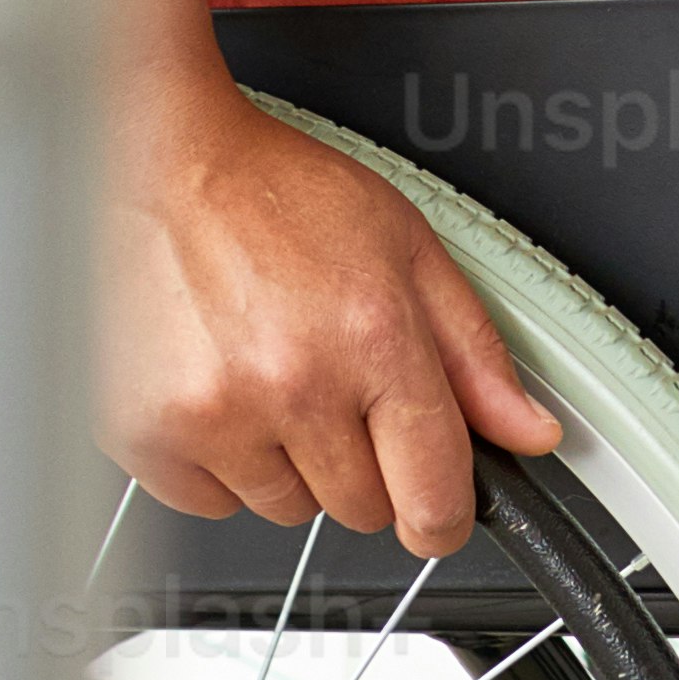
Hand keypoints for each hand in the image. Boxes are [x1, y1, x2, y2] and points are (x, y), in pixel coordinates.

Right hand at [104, 0, 562, 555]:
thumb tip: (530, 432)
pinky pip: (209, 504)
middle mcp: (294, 386)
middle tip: (331, 385)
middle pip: (360, 510)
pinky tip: (217, 387)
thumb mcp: (407, 248)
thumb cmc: (275, 194)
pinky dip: (219, 463)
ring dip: (288, 462)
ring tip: (267, 373)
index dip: (445, 514)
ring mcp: (215, 417)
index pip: (434, 494)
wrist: (153, 165)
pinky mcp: (147, 434)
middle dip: (360, 464)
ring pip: (284, 510)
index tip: (436, 507)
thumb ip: (474, 352)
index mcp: (373, 339)